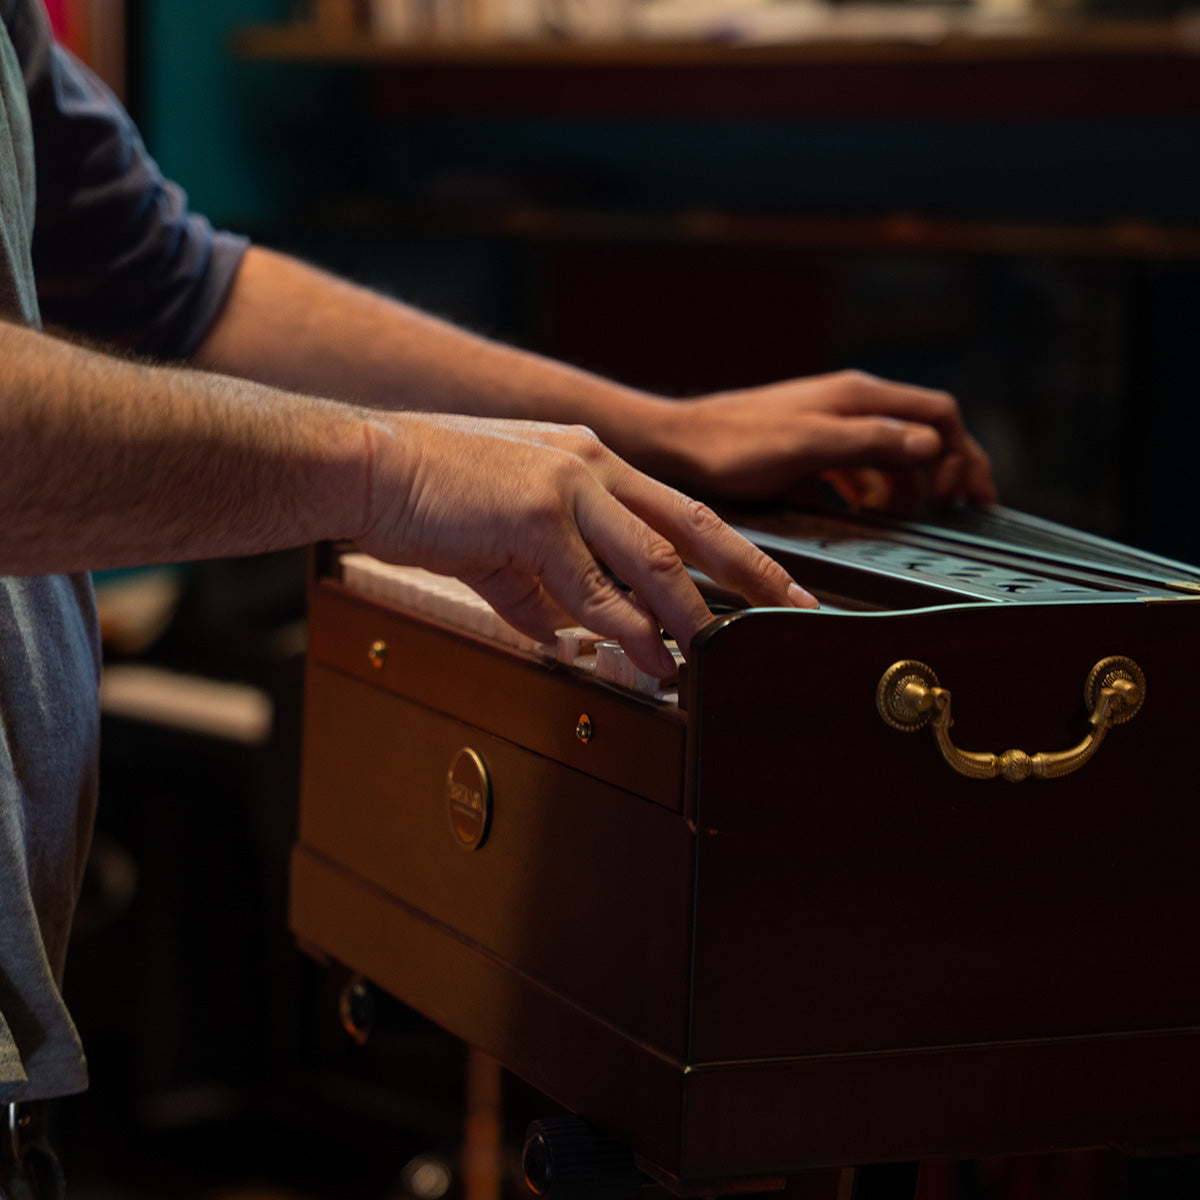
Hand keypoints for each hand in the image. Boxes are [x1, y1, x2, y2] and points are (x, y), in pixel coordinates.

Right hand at [356, 413, 815, 674]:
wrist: (367, 466)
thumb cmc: (431, 497)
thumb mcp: (503, 543)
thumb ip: (545, 589)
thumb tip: (573, 639)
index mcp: (592, 462)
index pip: (679, 509)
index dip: (731, 549)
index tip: (767, 582)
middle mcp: (594, 465)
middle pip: (693, 525)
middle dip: (751, 573)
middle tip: (795, 611)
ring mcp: (569, 484)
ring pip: (653, 560)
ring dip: (692, 617)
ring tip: (720, 658)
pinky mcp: (536, 512)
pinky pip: (595, 588)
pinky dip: (628, 631)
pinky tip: (651, 660)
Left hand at [654, 370, 995, 510]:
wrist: (682, 444)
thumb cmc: (736, 445)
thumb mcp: (808, 445)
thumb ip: (869, 442)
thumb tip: (931, 445)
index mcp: (859, 397)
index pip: (938, 413)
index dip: (962, 453)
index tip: (963, 496)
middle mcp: (853, 404)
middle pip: (924, 431)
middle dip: (949, 469)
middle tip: (958, 511)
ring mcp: (833, 424)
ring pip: (894, 452)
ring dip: (910, 484)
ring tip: (908, 519)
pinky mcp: (814, 446)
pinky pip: (861, 466)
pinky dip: (876, 489)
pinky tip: (868, 512)